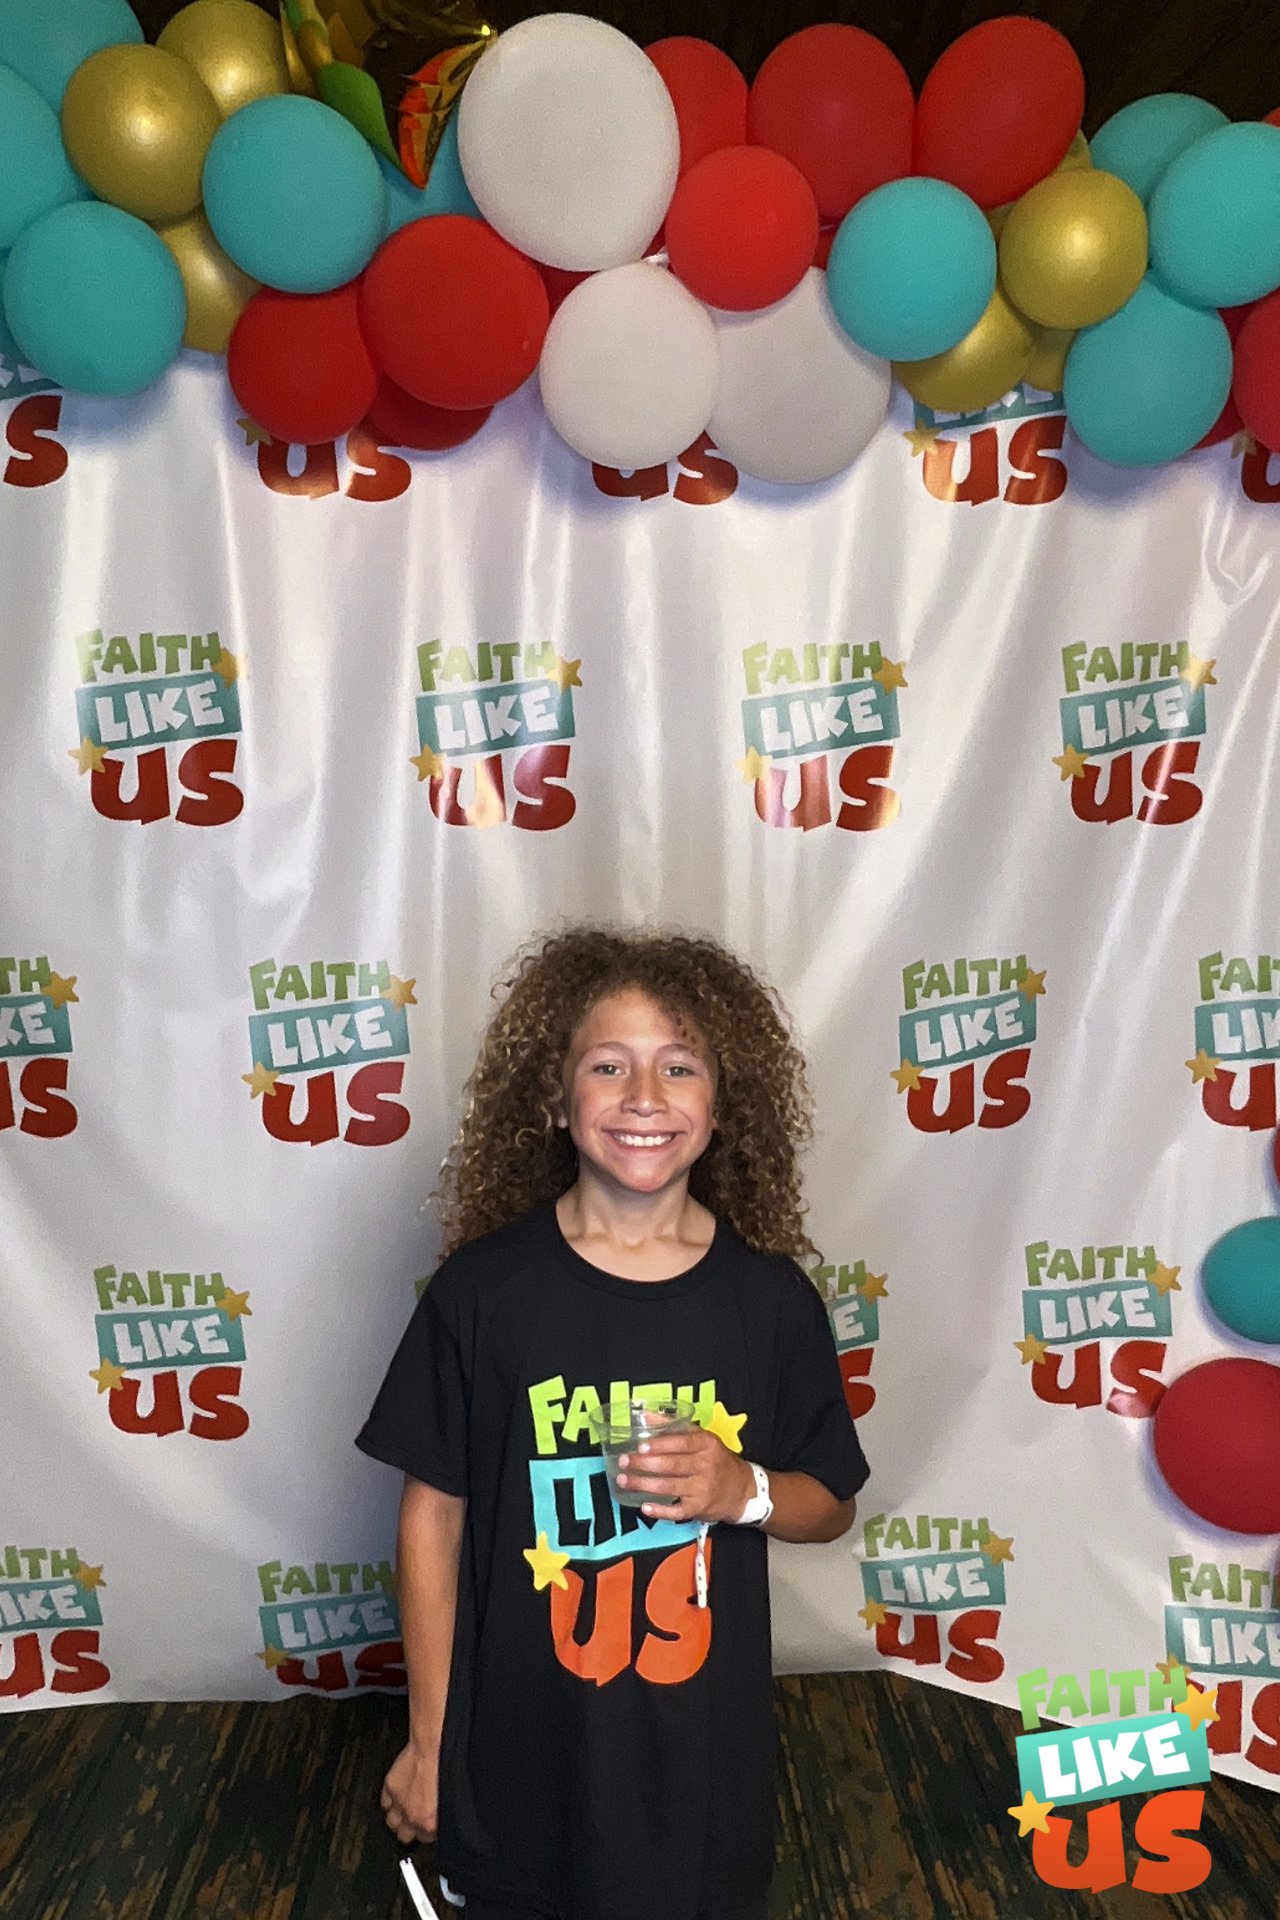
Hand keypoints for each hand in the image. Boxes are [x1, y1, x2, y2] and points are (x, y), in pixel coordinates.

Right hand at [381, 1740, 438, 1845]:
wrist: (433, 1748)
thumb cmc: (446, 1767)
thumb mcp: (452, 1797)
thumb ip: (442, 1814)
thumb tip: (441, 1818)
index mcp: (430, 1823)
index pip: (424, 1839)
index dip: (427, 1831)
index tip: (429, 1825)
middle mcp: (412, 1816)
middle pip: (404, 1836)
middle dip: (410, 1829)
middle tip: (417, 1820)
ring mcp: (398, 1803)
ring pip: (391, 1822)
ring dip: (398, 1818)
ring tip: (406, 1811)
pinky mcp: (390, 1788)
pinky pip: (385, 1803)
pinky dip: (390, 1801)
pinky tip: (398, 1797)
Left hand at [615, 1430, 754, 1524]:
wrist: (740, 1489)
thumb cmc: (716, 1459)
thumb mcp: (702, 1438)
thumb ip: (675, 1427)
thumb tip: (645, 1415)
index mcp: (707, 1445)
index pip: (681, 1443)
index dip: (660, 1445)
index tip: (640, 1445)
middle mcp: (706, 1467)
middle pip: (672, 1466)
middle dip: (644, 1464)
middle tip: (624, 1461)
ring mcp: (702, 1489)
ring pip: (669, 1487)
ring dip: (644, 1484)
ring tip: (624, 1480)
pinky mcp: (698, 1508)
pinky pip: (677, 1512)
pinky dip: (660, 1511)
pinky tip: (645, 1506)